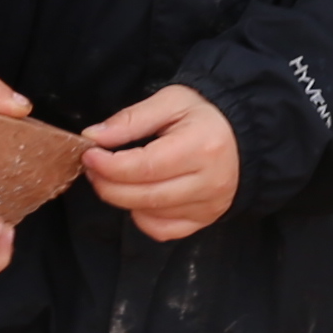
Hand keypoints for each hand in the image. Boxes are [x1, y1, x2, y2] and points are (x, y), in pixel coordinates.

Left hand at [82, 82, 241, 242]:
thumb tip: (93, 137)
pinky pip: (162, 231)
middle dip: (107, 184)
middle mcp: (209, 182)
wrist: (242, 133)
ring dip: (121, 199)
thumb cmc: (204, 114)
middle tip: (93, 167)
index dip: (109, 166)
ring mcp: (209, 206)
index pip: (145, 167)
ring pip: (150, 215)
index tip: (89, 154)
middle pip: (144, 196)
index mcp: (201, 147)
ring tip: (113, 177)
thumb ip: (130, 119)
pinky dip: (143, 218)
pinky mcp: (206, 220)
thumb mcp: (170, 101)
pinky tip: (140, 197)